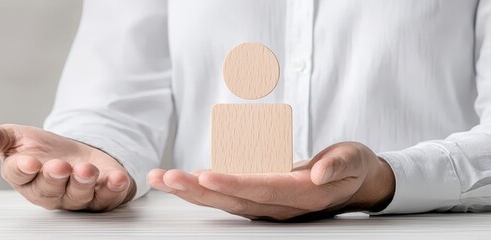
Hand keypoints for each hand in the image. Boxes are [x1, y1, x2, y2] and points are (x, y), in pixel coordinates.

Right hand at [0, 124, 134, 211]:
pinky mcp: (100, 196)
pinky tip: (116, 177)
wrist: (75, 154)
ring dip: (83, 183)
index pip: (19, 176)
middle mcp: (48, 191)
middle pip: (49, 189)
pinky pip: (106, 197)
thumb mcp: (17, 137)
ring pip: (78, 195)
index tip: (30, 162)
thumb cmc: (42, 150)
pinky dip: (113, 188)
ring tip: (87, 170)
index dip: (24, 170)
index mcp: (24, 177)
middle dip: (55, 178)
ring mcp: (75, 196)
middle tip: (60, 166)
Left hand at [148, 142, 394, 220]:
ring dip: (189, 190)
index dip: (234, 184)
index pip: (262, 189)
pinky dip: (197, 188)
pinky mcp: (255, 198)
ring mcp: (264, 204)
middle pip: (232, 199)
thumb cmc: (353, 166)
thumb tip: (320, 173)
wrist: (355, 182)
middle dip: (197, 190)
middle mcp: (278, 205)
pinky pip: (222, 195)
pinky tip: (172, 180)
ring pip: (222, 200)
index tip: (206, 174)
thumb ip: (339, 165)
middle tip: (166, 177)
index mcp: (302, 194)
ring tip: (157, 178)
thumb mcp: (355, 159)